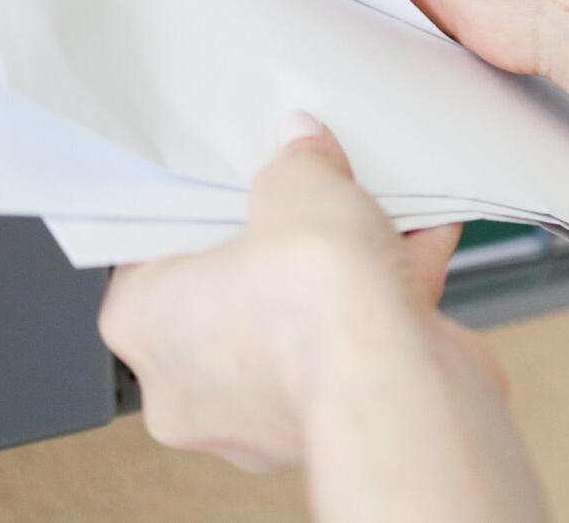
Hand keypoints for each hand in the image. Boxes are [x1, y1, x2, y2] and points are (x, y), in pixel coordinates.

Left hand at [98, 112, 514, 481]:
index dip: (208, 205)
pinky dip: (386, 300)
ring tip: (385, 212)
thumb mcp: (299, 185)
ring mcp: (259, 416)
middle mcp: (190, 385)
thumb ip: (296, 161)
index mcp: (145, 323)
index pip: (157, 250)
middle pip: (236, 287)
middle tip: (317, 193)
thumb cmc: (312, 305)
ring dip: (345, 268)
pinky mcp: (332, 424)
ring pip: (300, 321)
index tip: (242, 178)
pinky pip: (351, 348)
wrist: (395, 384)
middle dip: (286, 239)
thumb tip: (301, 145)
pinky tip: (423, 244)